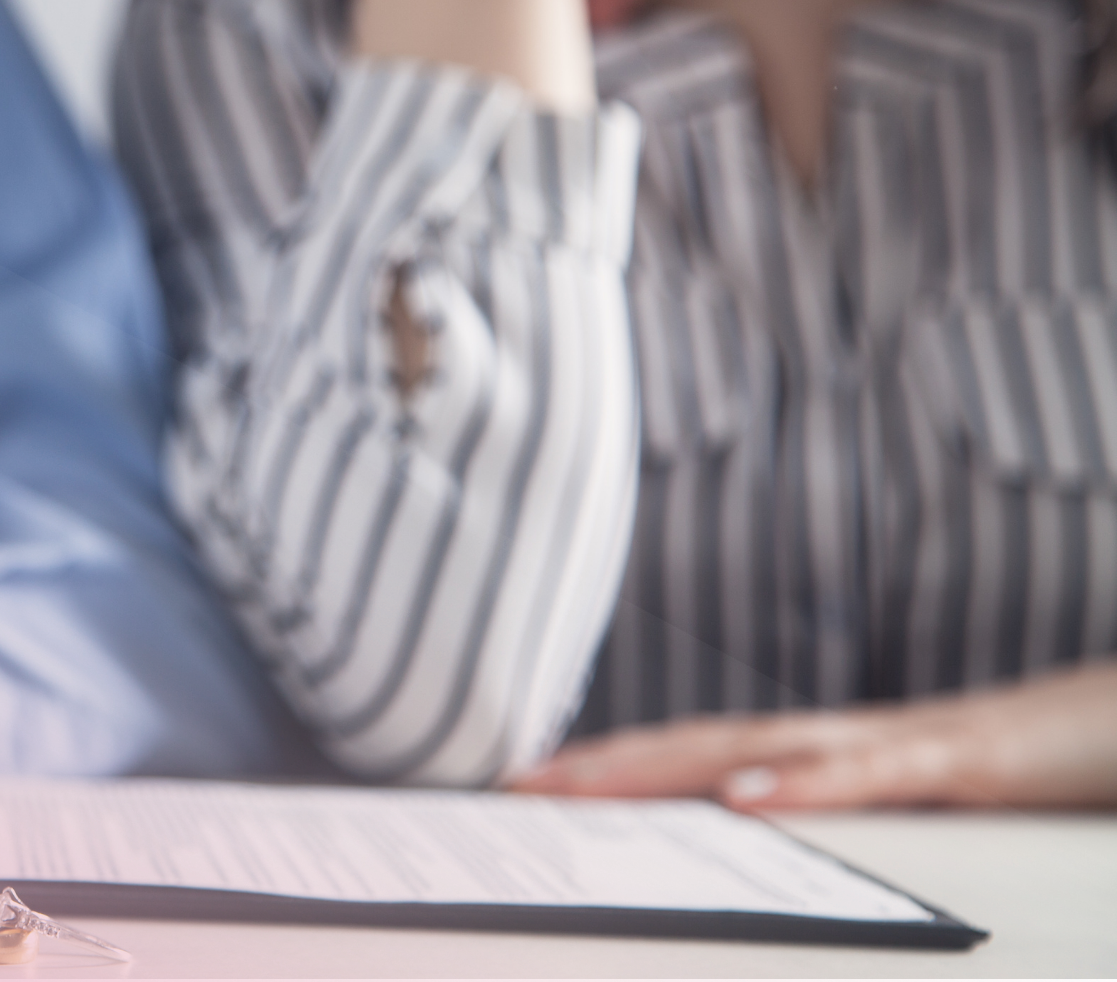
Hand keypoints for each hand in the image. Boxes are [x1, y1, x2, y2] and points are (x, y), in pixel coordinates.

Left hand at [513, 663, 1116, 809]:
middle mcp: (832, 739)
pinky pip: (872, 772)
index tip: (521, 786)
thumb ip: (818, 820)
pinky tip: (746, 800)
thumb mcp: (897, 807)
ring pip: (759, 749)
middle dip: (602, 765)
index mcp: (812, 756)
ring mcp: (891, 742)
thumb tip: (732, 841)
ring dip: (666, 766)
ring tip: (586, 783)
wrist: (1112, 730)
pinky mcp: (958, 762)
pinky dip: (804, 784)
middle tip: (515, 783)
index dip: (605, 768)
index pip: (688, 760)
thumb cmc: (1004, 772)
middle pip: (697, 745)